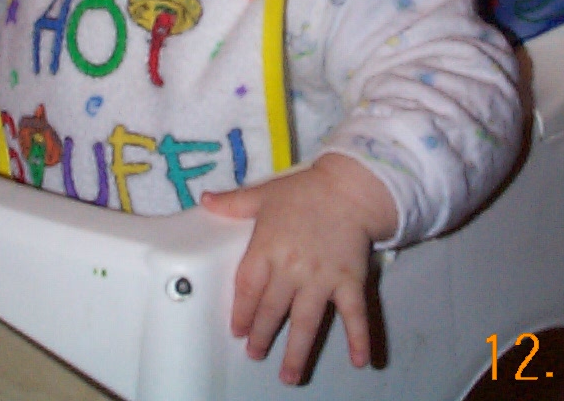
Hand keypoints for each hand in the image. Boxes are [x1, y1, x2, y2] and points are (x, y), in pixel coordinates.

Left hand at [201, 153, 397, 384]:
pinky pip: (355, 314)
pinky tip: (359, 360)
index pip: (247, 288)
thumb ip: (233, 202)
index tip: (237, 330)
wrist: (350, 187)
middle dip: (261, 335)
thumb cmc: (305, 191)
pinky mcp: (350, 281)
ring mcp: (322, 278)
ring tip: (289, 375)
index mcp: (267, 248)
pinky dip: (359, 338)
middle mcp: (292, 268)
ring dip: (297, 351)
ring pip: (306, 321)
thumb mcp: (265, 194)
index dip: (240, 312)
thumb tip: (204, 201)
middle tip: (255, 353)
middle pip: (272, 310)